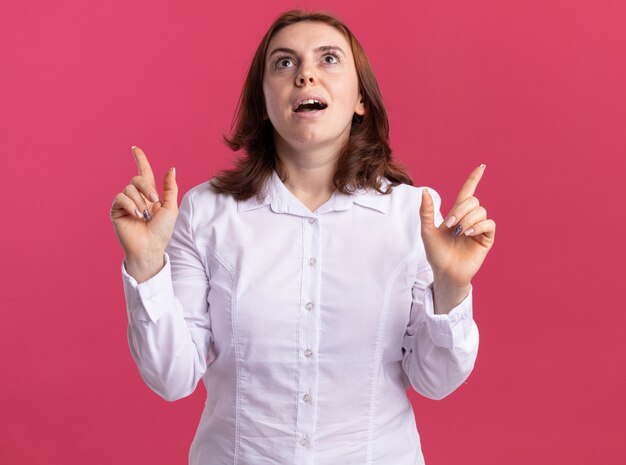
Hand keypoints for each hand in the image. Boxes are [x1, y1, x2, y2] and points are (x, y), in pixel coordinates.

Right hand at [110, 146, 177, 280]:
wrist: (150, 247)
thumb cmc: (162, 231)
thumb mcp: (171, 207)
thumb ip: (170, 188)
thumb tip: (171, 168)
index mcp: (150, 195)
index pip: (144, 173)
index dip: (140, 160)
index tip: (134, 148)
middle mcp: (136, 197)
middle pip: (137, 178)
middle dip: (147, 187)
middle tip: (154, 201)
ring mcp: (125, 203)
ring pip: (129, 188)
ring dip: (139, 201)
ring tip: (145, 215)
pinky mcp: (116, 210)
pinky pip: (120, 197)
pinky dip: (130, 205)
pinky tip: (136, 216)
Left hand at [420, 164, 495, 287]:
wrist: (444, 272)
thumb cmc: (436, 253)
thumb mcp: (427, 231)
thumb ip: (426, 212)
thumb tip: (424, 192)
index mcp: (456, 214)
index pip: (468, 192)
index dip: (474, 179)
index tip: (481, 167)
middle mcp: (469, 219)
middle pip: (473, 201)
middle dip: (460, 210)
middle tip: (450, 225)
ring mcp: (479, 229)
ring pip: (480, 211)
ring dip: (467, 219)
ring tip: (458, 232)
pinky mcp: (486, 239)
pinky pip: (489, 224)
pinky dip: (478, 226)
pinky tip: (467, 234)